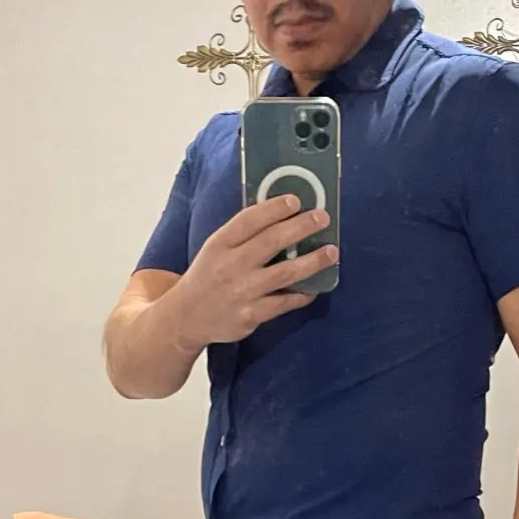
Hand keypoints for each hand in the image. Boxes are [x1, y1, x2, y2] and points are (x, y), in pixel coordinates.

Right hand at [169, 197, 337, 353]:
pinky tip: (315, 287)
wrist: (187, 318)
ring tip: (331, 252)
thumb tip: (281, 214)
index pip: (250, 220)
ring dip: (312, 261)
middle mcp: (231, 266)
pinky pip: (284, 303)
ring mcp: (242, 292)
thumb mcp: (216, 249)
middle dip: (300, 227)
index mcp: (220, 244)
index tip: (295, 200)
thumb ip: (242, 235)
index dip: (274, 208)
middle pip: (271, 242)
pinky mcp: (251, 315)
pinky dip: (302, 295)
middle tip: (322, 218)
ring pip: (284, 273)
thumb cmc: (208, 276)